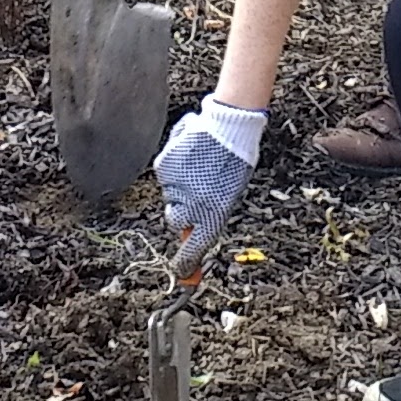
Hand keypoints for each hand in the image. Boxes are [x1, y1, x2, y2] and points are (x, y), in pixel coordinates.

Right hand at [153, 94, 263, 270]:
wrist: (230, 126)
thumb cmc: (236, 160)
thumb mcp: (229, 196)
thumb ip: (209, 216)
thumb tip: (190, 234)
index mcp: (213, 217)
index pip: (193, 251)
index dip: (185, 264)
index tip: (181, 274)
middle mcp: (192, 207)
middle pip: (176, 220)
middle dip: (182, 210)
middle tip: (197, 193)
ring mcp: (176, 188)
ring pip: (170, 196)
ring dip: (180, 186)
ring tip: (200, 166)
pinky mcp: (164, 168)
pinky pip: (165, 175)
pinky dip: (174, 166)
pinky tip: (191, 153)